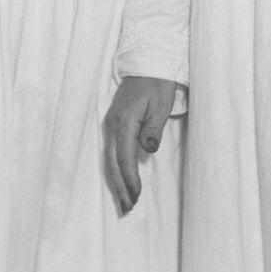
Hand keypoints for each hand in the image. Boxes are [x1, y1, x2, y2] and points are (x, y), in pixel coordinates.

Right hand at [103, 75, 176, 212]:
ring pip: (109, 158)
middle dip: (119, 187)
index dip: (130, 179)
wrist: (148, 62)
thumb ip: (153, 129)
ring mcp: (111, 123)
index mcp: (124, 120)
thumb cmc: (157, 83)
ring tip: (124, 201)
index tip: (136, 197)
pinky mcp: (114, 122)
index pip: (124, 158)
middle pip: (112, 162)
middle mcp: (113, 124)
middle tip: (127, 209)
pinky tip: (120, 179)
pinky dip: (115, 168)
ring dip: (116, 181)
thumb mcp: (160, 105)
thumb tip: (146, 150)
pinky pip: (112, 150)